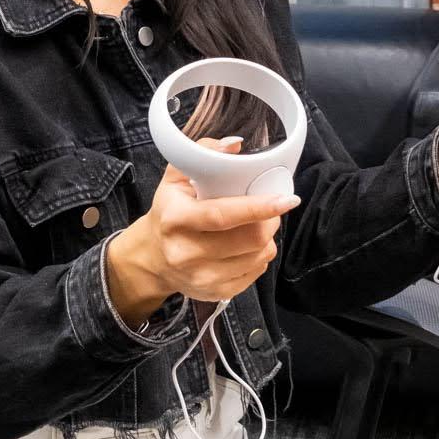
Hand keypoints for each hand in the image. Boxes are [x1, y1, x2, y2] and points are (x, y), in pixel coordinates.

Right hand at [105, 137, 297, 326]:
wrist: (152, 257)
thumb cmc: (169, 212)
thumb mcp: (175, 178)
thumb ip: (202, 153)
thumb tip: (235, 144)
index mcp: (176, 219)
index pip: (223, 215)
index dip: (259, 207)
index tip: (286, 199)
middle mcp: (186, 252)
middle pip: (250, 239)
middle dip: (270, 221)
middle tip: (271, 209)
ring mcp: (201, 277)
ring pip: (258, 256)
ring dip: (267, 238)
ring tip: (256, 226)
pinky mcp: (215, 293)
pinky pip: (256, 273)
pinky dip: (259, 256)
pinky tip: (247, 247)